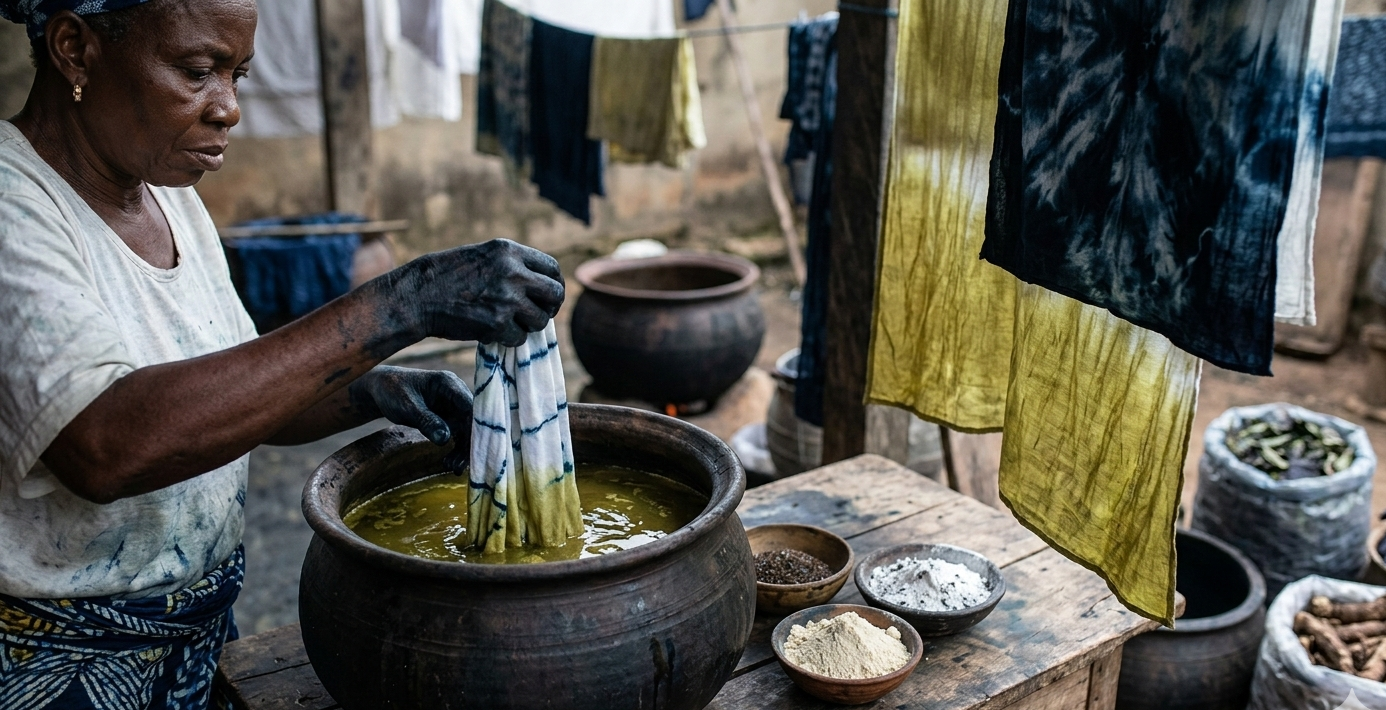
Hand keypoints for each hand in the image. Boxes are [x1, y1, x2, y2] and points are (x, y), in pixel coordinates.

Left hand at [349, 367, 472, 467]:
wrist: (383, 389)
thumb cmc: (393, 390)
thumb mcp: (406, 406)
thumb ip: (426, 421)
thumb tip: (445, 439)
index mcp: (449, 383)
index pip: (471, 406)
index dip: (476, 427)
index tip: (473, 448)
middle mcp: (457, 395)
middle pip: (472, 421)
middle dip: (468, 443)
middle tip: (458, 465)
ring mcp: (454, 407)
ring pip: (467, 431)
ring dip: (463, 450)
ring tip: (452, 468)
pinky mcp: (449, 419)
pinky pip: (459, 435)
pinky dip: (456, 449)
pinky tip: (450, 464)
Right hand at [394, 239, 564, 346]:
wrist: (417, 296)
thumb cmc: (447, 277)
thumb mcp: (483, 256)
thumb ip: (513, 265)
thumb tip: (543, 285)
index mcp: (509, 251)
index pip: (553, 268)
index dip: (555, 285)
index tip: (547, 296)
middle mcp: (513, 272)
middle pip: (555, 294)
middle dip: (550, 308)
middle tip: (537, 315)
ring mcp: (506, 298)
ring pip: (540, 320)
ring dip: (528, 326)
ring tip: (508, 323)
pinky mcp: (497, 323)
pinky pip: (519, 338)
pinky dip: (508, 339)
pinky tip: (492, 331)